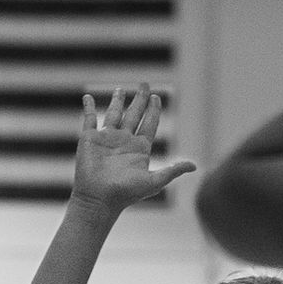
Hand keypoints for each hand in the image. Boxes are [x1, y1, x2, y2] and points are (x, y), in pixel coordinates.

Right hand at [71, 85, 194, 211]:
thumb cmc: (126, 194)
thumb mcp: (154, 182)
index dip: (153, 110)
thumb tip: (194, 166)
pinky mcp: (89, 138)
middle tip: (144, 84)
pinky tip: (88, 97)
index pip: (149, 123)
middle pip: (134, 115)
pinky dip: (88, 107)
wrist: (99, 199)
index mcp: (140, 148)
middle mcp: (124, 141)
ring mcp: (106, 138)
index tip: (157, 97)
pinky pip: (89, 118)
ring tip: (121, 89)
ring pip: (114, 114)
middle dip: (139, 99)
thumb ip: (173, 171)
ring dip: (117, 101)